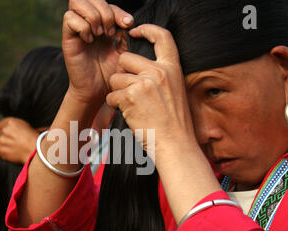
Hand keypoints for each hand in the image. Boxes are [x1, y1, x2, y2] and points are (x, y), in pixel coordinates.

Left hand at [0, 118, 38, 163]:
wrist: (35, 150)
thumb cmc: (33, 139)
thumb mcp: (25, 126)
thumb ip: (13, 126)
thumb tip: (5, 129)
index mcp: (11, 122)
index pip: (1, 125)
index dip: (6, 131)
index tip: (10, 135)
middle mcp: (5, 130)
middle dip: (5, 139)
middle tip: (14, 143)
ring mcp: (2, 140)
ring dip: (3, 146)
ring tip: (13, 149)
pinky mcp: (0, 149)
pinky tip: (6, 153)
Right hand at [63, 0, 133, 106]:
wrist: (98, 90)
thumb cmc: (111, 73)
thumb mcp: (123, 50)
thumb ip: (125, 33)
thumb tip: (128, 21)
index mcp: (103, 23)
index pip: (108, 3)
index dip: (118, 11)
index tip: (128, 25)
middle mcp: (88, 23)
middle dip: (106, 11)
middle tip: (111, 32)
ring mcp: (77, 29)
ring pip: (78, 2)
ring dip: (93, 17)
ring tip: (99, 35)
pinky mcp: (68, 38)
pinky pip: (69, 18)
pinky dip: (82, 26)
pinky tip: (89, 40)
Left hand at [107, 25, 221, 223]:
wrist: (175, 145)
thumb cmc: (175, 124)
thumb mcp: (176, 92)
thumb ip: (162, 76)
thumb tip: (141, 68)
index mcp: (172, 68)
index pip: (162, 36)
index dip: (147, 29)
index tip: (135, 31)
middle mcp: (159, 72)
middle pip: (126, 58)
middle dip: (121, 73)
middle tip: (127, 90)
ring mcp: (144, 83)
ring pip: (116, 78)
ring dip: (117, 92)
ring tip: (131, 107)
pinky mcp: (131, 97)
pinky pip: (111, 95)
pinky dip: (115, 105)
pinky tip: (127, 114)